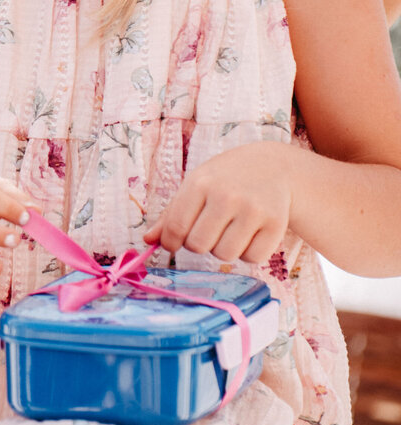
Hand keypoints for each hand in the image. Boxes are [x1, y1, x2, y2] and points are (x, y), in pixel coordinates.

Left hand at [145, 145, 293, 263]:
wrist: (274, 167)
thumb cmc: (226, 179)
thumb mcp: (196, 185)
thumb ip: (171, 215)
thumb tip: (148, 241)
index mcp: (200, 183)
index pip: (175, 228)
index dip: (171, 242)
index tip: (174, 242)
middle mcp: (227, 195)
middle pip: (199, 245)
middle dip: (199, 244)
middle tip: (208, 231)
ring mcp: (254, 210)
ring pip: (225, 255)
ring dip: (223, 249)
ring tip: (230, 230)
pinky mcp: (276, 224)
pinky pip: (252, 258)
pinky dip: (248, 253)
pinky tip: (249, 234)